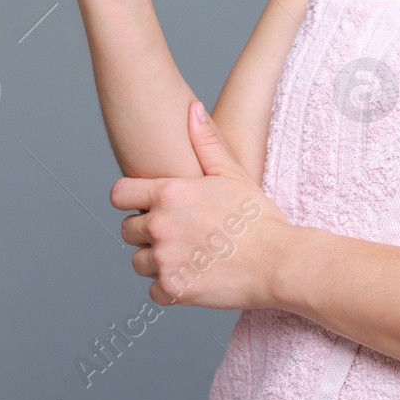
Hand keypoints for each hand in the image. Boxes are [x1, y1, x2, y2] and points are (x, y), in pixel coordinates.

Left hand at [111, 100, 292, 310]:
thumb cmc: (258, 217)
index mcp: (169, 194)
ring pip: (138, 262)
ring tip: (186, 255)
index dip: (129, 199)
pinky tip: (191, 276)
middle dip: (145, 232)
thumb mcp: (232, 173)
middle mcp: (160, 225)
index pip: (119, 195)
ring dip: (155, 260)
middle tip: (175, 233)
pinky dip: (169, 287)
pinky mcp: (174, 288)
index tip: (140, 205)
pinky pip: (154, 290)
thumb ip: (205, 142)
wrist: (279, 262)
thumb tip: (192, 109)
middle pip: (127, 230)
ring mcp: (165, 259)